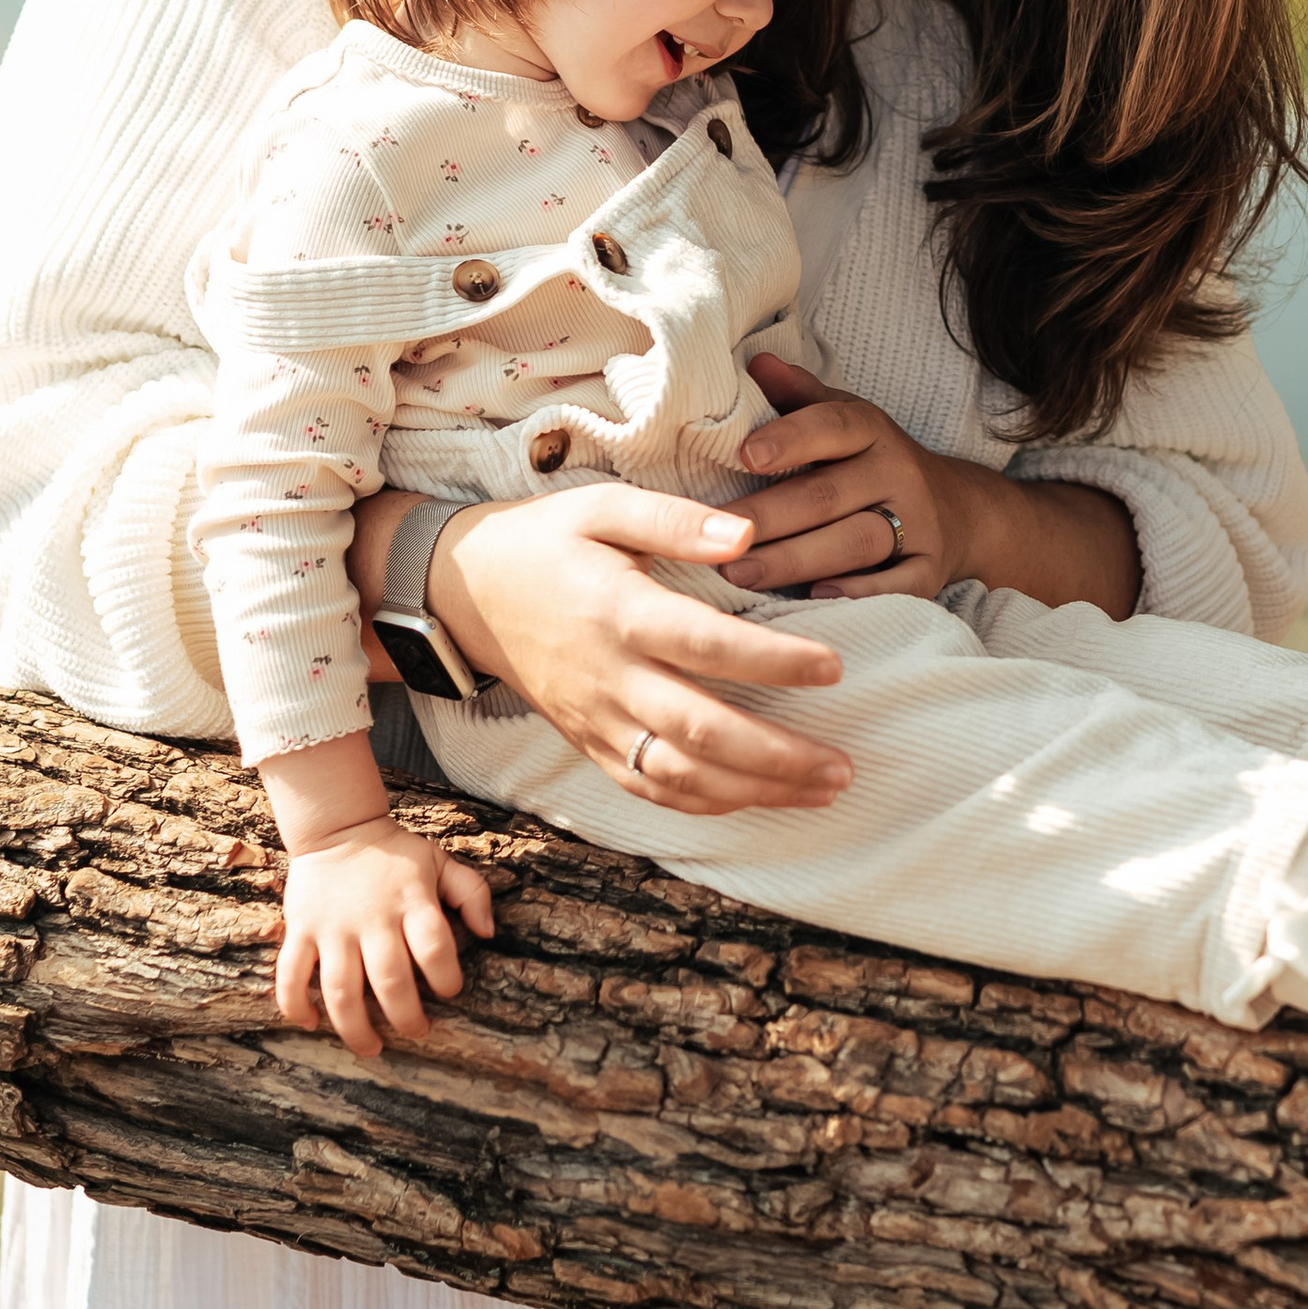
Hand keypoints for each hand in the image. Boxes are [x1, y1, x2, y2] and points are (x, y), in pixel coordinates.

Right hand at [276, 815, 493, 1061]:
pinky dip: (295, 1004)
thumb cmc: (395, 855)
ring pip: (340, 990)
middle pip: (390, 980)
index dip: (446, 978)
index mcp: (412, 901)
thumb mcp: (440, 861)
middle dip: (405, 1017)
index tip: (449, 991)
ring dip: (355, 1027)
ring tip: (371, 1047)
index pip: (435, 947)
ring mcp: (333, 927)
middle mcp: (372, 919)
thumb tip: (488, 933)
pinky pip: (291, 974)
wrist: (337, 828)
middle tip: (417, 1031)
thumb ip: (471, 892)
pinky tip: (310, 1023)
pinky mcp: (300, 930)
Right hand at [417, 486, 857, 819]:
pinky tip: (759, 799)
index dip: (773, 661)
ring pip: (680, 775)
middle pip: (700, 731)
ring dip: (755, 792)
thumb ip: (674, 518)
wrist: (462, 594)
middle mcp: (608, 677)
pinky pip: (649, 787)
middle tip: (845, 765)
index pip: (706, 645)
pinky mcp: (589, 743)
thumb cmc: (544, 540)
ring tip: (823, 790)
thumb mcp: (601, 506)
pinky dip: (707, 803)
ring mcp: (597, 720)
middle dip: (778, 757)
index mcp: (618, 612)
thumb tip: (747, 536)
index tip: (834, 668)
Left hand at [725, 358, 959, 599]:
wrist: (958, 510)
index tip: (743, 455)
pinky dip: (860, 592)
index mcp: (872, 431)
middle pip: (829, 494)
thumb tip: (754, 363)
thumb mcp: (845, 419)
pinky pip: (898, 585)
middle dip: (769, 516)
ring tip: (739, 572)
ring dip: (795, 559)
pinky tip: (815, 596)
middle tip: (715, 532)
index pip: (832, 426)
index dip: (789, 438)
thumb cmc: (873, 462)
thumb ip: (799, 395)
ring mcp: (918, 524)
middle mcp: (898, 473)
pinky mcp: (930, 570)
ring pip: (856, 541)